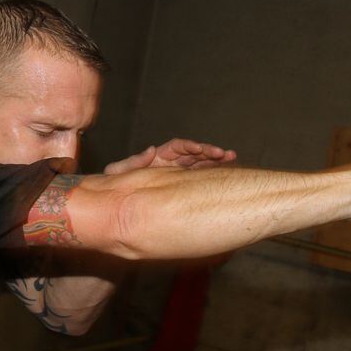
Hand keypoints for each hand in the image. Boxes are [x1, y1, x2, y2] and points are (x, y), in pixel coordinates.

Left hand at [104, 138, 236, 174]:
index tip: (200, 149)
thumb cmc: (119, 185)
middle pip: (194, 153)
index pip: (178, 147)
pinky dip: (214, 173)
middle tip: (223, 153)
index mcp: (160, 157)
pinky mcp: (186, 185)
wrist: (121, 203)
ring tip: (231, 157)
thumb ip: (132, 163)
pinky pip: (202, 177)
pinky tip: (228, 172)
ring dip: (216, 160)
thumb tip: (151, 150)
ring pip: (202, 163)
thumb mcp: (119, 172)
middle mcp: (172, 163)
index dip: (190, 147)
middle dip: (209, 151)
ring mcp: (181, 173)